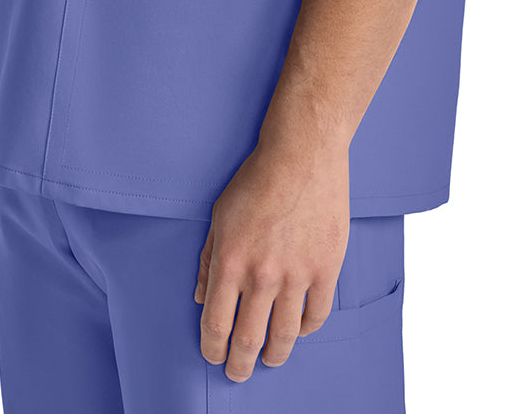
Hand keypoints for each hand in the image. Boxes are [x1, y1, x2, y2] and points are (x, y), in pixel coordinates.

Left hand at [194, 135, 349, 381]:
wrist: (302, 153)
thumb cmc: (257, 178)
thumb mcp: (219, 214)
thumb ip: (207, 259)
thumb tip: (199, 296)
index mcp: (230, 261)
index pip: (215, 324)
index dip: (212, 349)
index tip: (214, 356)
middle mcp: (262, 275)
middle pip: (248, 340)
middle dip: (240, 365)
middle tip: (238, 373)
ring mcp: (296, 274)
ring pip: (284, 336)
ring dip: (274, 355)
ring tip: (269, 359)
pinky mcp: (326, 268)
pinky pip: (317, 315)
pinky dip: (306, 329)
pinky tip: (299, 328)